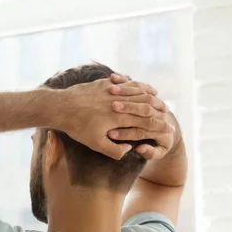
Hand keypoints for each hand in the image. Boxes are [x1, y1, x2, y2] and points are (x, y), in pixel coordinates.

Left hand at [57, 76, 173, 159]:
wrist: (60, 107)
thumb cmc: (77, 127)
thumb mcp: (96, 144)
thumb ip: (115, 150)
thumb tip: (130, 149)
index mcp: (119, 117)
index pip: (146, 122)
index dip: (160, 126)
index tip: (170, 129)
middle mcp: (119, 102)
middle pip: (145, 104)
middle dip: (159, 109)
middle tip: (169, 113)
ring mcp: (111, 90)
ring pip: (137, 90)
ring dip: (149, 94)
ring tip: (158, 98)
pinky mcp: (103, 83)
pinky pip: (124, 82)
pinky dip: (135, 84)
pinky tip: (139, 85)